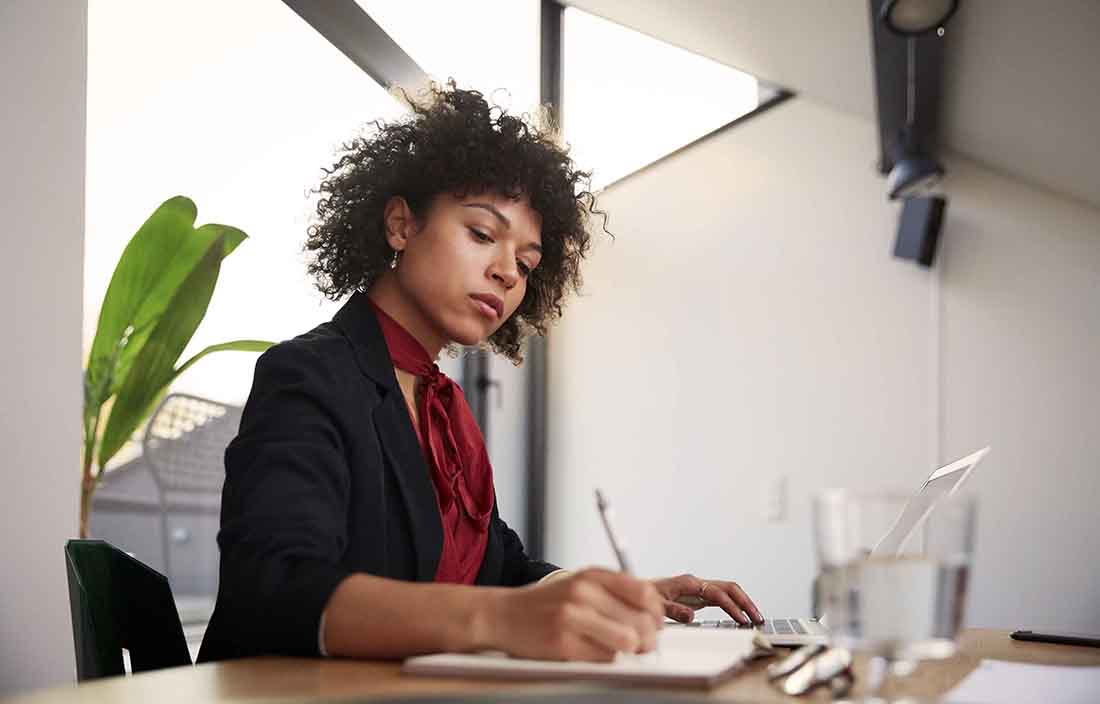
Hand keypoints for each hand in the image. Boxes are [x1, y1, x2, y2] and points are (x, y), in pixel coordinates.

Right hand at [484, 567, 664, 661]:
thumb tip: (653, 614)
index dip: (656, 612)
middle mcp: (583, 592)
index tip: (655, 622)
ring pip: (627, 641)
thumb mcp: (581, 584)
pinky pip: (604, 658)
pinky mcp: (562, 643)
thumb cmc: (547, 603)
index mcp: (592, 576)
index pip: (644, 593)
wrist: (503, 614)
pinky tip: (593, 651)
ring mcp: (572, 617)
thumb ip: (614, 591)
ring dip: (630, 650)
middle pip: (641, 620)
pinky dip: (605, 659)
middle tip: (642, 643)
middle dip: (648, 637)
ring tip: (620, 648)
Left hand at [651, 574, 762, 624]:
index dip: (731, 606)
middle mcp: (696, 583)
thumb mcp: (655, 605)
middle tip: (758, 617)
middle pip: (728, 587)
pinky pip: (722, 597)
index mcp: (688, 583)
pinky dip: (734, 605)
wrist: (636, 593)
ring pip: (728, 591)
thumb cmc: (644, 597)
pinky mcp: (698, 594)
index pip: (716, 593)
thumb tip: (691, 615)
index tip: (741, 619)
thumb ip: (673, 610)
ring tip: (755, 618)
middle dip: (745, 601)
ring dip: (743, 602)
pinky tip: (741, 615)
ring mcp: (698, 588)